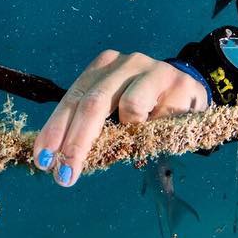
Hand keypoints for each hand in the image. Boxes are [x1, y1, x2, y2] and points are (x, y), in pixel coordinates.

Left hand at [32, 50, 207, 186]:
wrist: (193, 90)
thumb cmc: (149, 106)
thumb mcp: (117, 112)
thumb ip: (96, 127)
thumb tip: (64, 159)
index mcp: (101, 69)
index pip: (71, 100)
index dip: (55, 130)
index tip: (43, 159)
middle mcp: (121, 63)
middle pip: (92, 104)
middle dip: (76, 143)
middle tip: (66, 174)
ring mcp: (148, 68)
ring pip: (129, 107)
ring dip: (129, 132)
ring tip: (138, 136)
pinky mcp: (174, 80)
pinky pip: (159, 115)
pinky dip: (155, 129)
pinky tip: (161, 126)